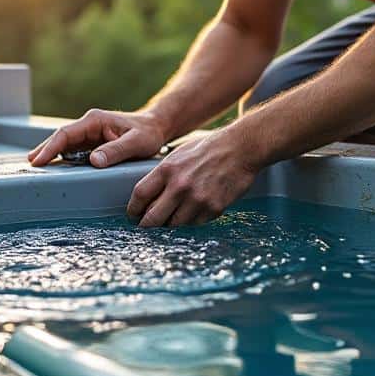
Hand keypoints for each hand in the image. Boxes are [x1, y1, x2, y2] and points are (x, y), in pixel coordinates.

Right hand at [28, 109, 167, 167]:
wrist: (156, 128)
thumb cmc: (148, 133)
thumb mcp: (136, 143)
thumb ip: (116, 151)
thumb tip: (93, 161)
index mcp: (94, 121)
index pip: (65, 134)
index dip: (50, 147)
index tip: (38, 160)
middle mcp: (88, 125)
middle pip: (60, 138)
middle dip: (44, 150)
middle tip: (30, 165)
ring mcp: (89, 134)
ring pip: (64, 144)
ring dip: (50, 154)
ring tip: (36, 167)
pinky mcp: (92, 143)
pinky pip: (73, 150)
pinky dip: (62, 158)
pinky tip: (54, 169)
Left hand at [126, 128, 259, 227]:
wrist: (241, 148)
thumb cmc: (208, 149)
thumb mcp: (178, 155)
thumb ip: (162, 175)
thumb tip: (148, 197)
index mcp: (167, 169)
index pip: (140, 195)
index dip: (133, 209)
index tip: (133, 215)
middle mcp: (180, 186)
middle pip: (152, 218)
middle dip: (146, 226)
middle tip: (146, 227)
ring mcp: (197, 199)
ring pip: (174, 225)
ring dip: (170, 225)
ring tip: (171, 220)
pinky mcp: (213, 208)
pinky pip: (195, 224)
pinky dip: (191, 222)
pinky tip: (193, 212)